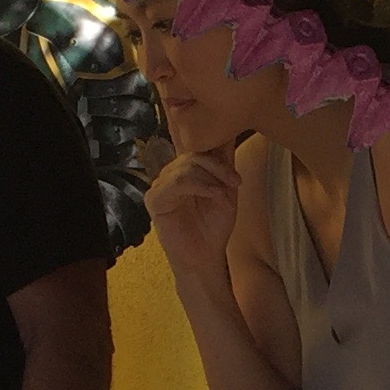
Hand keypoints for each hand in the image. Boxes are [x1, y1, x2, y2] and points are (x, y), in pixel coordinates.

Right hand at [146, 148, 241, 288]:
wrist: (206, 257)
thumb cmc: (214, 227)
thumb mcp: (226, 190)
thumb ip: (224, 164)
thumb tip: (229, 132)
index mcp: (184, 171)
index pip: (197, 149)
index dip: (217, 155)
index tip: (236, 176)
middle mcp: (169, 175)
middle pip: (193, 155)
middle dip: (218, 167)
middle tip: (235, 183)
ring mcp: (159, 186)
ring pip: (186, 166)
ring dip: (211, 178)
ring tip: (225, 194)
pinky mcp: (154, 199)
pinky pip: (176, 182)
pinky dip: (200, 186)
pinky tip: (214, 196)